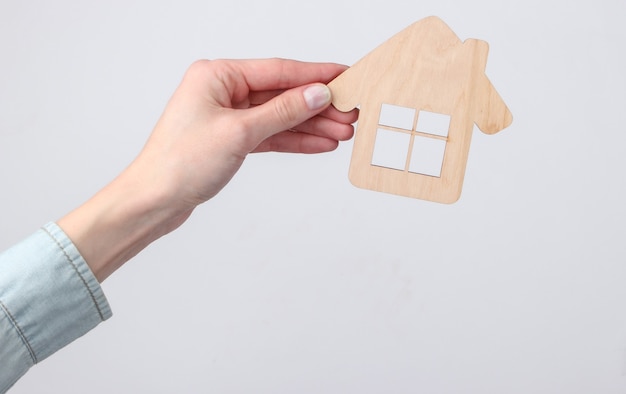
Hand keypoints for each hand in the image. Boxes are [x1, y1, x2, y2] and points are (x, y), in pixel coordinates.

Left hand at [58, 59, 357, 280]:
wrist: (155, 201)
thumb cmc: (180, 163)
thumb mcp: (239, 133)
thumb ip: (282, 112)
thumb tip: (317, 95)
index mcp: (217, 76)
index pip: (278, 71)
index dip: (315, 75)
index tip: (345, 75)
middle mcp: (222, 91)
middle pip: (282, 94)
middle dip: (318, 106)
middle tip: (350, 112)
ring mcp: (227, 116)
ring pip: (279, 117)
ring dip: (311, 125)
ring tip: (343, 132)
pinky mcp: (231, 140)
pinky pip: (270, 135)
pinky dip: (294, 140)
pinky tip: (319, 143)